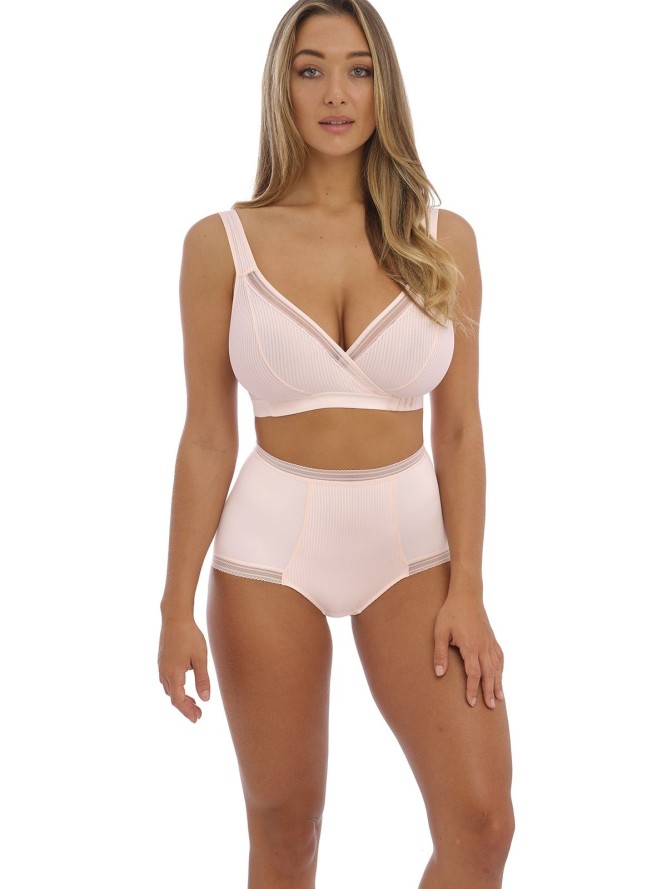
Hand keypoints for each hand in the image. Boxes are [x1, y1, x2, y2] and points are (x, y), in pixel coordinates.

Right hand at [158, 615, 210, 721]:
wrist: (175, 617)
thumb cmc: (190, 636)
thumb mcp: (200, 658)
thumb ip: (202, 679)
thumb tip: (205, 699)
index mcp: (174, 673)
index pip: (178, 701)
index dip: (187, 712)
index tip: (197, 719)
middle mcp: (164, 672)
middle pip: (173, 697)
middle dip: (185, 707)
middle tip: (199, 713)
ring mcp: (161, 666)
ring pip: (169, 690)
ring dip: (180, 698)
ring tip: (194, 702)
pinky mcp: (161, 661)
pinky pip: (166, 681)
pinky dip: (175, 688)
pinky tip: (184, 685)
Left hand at [433, 592, 503, 708]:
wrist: (466, 594)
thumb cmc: (451, 612)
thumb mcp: (440, 631)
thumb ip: (440, 653)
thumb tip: (439, 673)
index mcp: (471, 647)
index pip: (474, 674)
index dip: (473, 689)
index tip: (471, 702)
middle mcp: (483, 646)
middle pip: (488, 674)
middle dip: (489, 692)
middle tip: (490, 708)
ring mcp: (489, 642)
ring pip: (497, 667)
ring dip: (498, 683)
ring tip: (499, 698)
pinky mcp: (492, 638)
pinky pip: (499, 657)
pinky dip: (501, 669)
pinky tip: (500, 676)